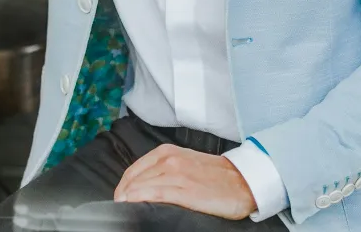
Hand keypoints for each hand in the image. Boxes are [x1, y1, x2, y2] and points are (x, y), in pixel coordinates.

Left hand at [112, 145, 255, 219]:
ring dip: (129, 197)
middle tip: (117, 206)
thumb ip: (165, 170)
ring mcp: (177, 174)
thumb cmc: (215, 176)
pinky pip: (157, 193)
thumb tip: (144, 185)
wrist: (243, 181)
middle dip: (123, 193)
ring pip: (142, 185)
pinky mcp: (186, 190)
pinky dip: (141, 198)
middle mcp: (169, 161)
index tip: (119, 197)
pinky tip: (133, 204)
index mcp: (167, 153)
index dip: (123, 185)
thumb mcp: (185, 164)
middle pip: (135, 178)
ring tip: (122, 208)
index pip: (134, 169)